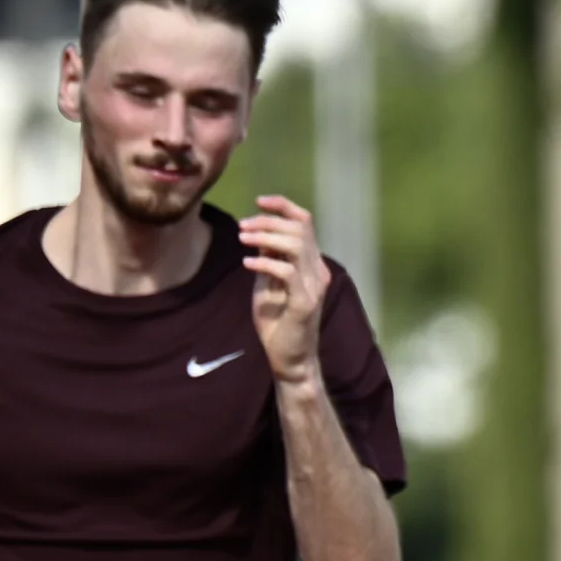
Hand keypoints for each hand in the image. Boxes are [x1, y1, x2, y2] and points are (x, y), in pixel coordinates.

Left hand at [239, 194, 328, 384]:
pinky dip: (265, 262)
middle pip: (300, 228)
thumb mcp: (269, 285)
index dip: (283, 206)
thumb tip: (258, 232)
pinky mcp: (305, 302)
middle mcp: (317, 271)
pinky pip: (287, 271)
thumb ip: (268, 260)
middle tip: (242, 227)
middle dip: (268, 222)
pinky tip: (247, 262)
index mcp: (311, 263)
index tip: (259, 201)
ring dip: (266, 237)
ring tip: (243, 239)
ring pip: (296, 244)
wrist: (289, 360)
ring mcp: (314, 286)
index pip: (305, 222)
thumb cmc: (277, 324)